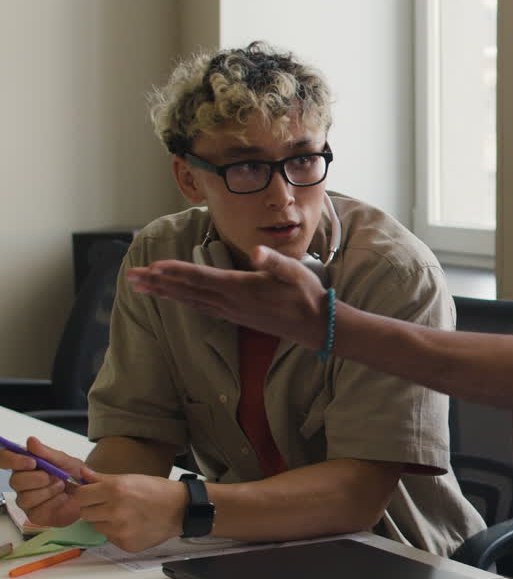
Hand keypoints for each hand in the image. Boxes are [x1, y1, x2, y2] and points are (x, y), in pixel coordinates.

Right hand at [4, 437, 86, 527]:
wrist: (90, 494)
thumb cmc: (74, 475)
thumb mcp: (65, 461)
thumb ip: (47, 453)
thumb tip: (31, 441)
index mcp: (25, 465)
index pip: (5, 459)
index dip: (12, 460)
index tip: (31, 462)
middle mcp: (21, 482)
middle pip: (15, 481)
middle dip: (39, 479)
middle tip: (57, 477)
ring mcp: (26, 500)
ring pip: (26, 497)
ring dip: (48, 491)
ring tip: (62, 487)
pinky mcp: (34, 515)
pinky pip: (37, 510)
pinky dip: (54, 502)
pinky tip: (62, 498)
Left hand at [73, 469, 185, 551]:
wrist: (181, 509)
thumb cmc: (159, 492)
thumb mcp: (131, 478)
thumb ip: (102, 478)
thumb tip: (83, 473)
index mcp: (115, 490)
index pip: (80, 496)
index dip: (85, 495)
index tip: (92, 495)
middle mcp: (115, 510)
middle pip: (85, 513)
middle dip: (95, 509)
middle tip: (111, 505)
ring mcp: (120, 529)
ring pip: (96, 527)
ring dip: (105, 522)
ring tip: (125, 515)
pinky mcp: (125, 543)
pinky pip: (110, 538)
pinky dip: (118, 533)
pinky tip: (132, 525)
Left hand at [127, 245, 327, 348]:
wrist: (316, 326)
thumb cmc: (306, 295)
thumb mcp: (294, 272)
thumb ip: (273, 261)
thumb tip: (255, 251)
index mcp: (242, 288)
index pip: (201, 277)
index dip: (176, 271)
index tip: (153, 266)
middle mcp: (231, 302)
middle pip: (187, 291)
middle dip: (158, 284)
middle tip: (131, 278)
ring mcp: (232, 312)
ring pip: (190, 301)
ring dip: (165, 294)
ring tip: (142, 288)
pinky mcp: (235, 317)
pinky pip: (202, 308)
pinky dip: (183, 301)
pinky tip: (174, 299)